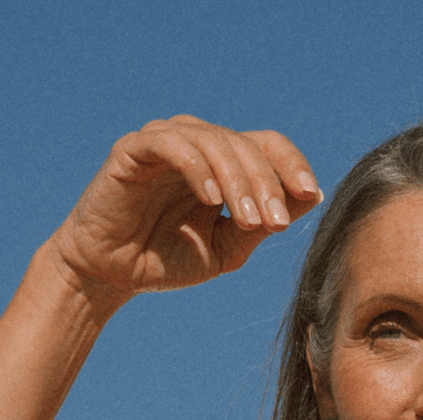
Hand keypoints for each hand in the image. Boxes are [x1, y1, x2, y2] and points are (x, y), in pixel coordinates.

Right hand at [46, 117, 320, 304]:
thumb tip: (310, 196)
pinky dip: (197, 168)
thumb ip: (260, 224)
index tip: (311, 193)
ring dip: (239, 180)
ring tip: (250, 221)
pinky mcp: (133, 150)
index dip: (291, 164)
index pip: (266, 145)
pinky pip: (171, 145)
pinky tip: (212, 199)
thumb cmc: (168, 260)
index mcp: (222, 162)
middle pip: (245, 144)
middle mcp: (196, 143)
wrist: (111, 274)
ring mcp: (164, 142)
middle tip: (276, 223)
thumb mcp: (225, 249)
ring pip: (213, 141)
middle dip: (267, 183)